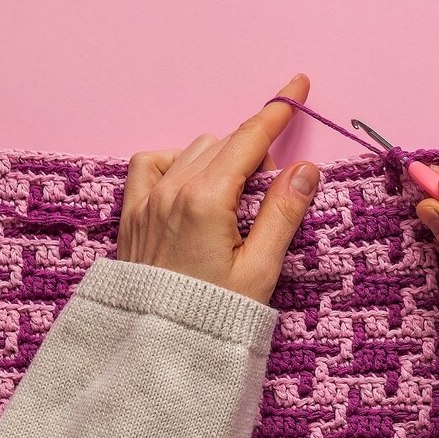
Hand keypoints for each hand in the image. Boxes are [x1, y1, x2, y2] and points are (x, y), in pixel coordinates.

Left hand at [117, 74, 319, 303]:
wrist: (157, 352)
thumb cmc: (214, 317)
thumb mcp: (260, 269)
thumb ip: (284, 212)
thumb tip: (307, 167)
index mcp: (207, 200)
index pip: (250, 138)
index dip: (278, 110)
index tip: (298, 85)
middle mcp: (172, 191)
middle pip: (226, 142)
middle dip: (255, 151)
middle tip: (273, 190)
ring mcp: (147, 199)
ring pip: (193, 149)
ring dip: (221, 159)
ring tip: (236, 200)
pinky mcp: (131, 213)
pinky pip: (151, 162)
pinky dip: (176, 162)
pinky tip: (191, 184)